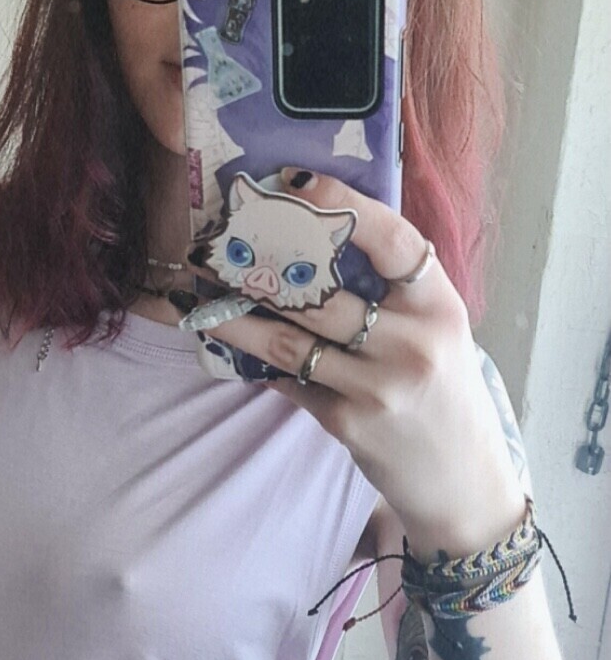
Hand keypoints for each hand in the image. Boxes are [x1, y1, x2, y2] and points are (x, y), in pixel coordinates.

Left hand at [198, 167, 528, 558]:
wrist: (462, 477)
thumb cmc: (441, 389)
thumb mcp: (438, 330)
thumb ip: (393, 290)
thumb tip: (312, 236)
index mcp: (440, 304)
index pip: (391, 239)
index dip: (341, 205)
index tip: (292, 182)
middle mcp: (414, 342)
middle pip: (321, 292)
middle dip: (260, 266)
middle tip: (212, 245)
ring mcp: (380, 387)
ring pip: (289, 340)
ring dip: (237, 317)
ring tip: (197, 294)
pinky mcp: (351, 424)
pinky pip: (290, 382)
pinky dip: (258, 363)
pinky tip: (229, 343)